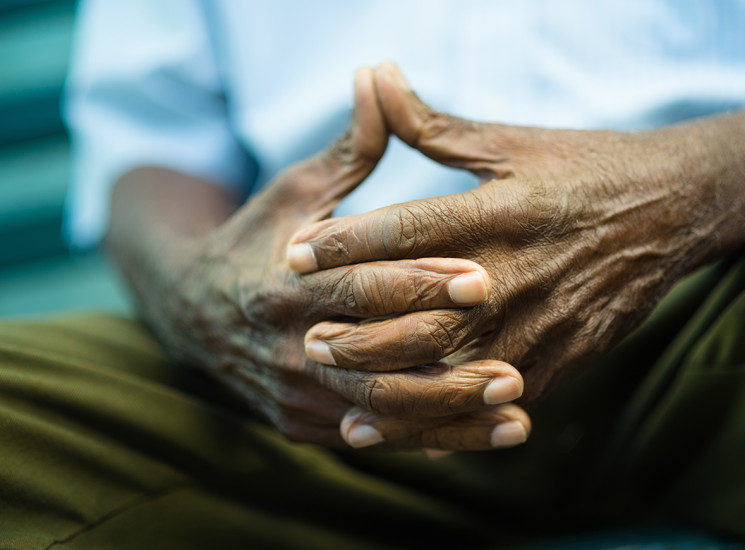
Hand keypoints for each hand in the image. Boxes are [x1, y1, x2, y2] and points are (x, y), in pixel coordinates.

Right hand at [156, 68, 527, 448]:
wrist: (193, 311)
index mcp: (282, 284)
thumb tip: (377, 78)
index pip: (357, 287)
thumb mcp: (296, 191)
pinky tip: (487, 436)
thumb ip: (347, 150)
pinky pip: (375, 436)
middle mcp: (286, 347)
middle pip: (372, 363)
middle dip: (444, 367)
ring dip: (449, 418)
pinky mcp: (304, 424)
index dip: (417, 284)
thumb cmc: (259, 240)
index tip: (481, 278)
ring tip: (516, 414)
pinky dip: (432, 440)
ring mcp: (293, 393)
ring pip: (379, 412)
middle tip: (513, 365)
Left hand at [288, 63, 719, 408]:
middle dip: (359, 329)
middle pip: (424, 312)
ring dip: (391, 384)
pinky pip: (496, 396)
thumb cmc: (586, 167)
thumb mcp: (511, 142)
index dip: (347, 242)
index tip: (295, 255)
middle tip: (305, 335)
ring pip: (454, 368)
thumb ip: (434, 124)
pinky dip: (447, 417)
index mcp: (504, 208)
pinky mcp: (566, 356)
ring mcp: (545, 320)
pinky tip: (407, 429)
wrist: (678, 208)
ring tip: (337, 391)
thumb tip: (374, 77)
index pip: (410, 229)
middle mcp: (521, 269)